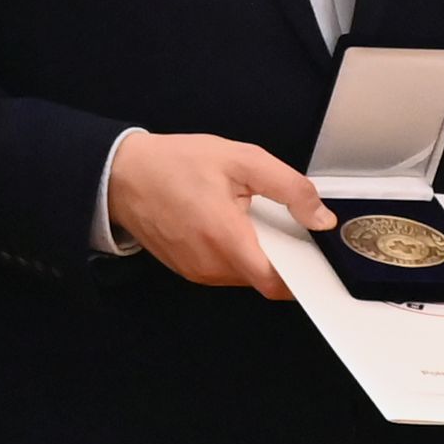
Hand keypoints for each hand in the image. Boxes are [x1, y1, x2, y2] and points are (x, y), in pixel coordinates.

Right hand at [106, 132, 329, 294]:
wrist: (122, 175)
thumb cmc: (175, 163)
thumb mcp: (241, 159)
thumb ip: (289, 187)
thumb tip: (320, 217)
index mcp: (225, 238)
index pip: (276, 283)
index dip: (303, 278)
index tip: (315, 259)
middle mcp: (210, 265)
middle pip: (263, 278)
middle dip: (279, 256)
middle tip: (276, 220)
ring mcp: (197, 272)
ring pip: (245, 276)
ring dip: (256, 254)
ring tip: (244, 217)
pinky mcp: (188, 271)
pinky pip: (225, 271)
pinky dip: (236, 254)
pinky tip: (225, 225)